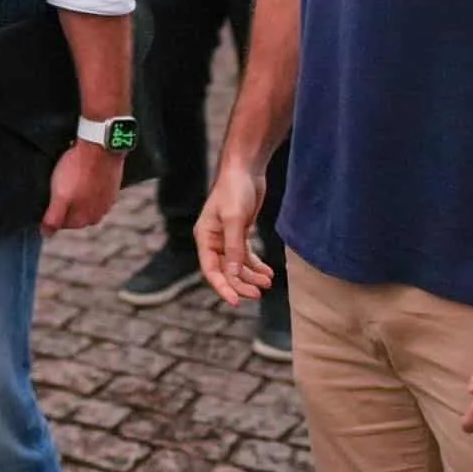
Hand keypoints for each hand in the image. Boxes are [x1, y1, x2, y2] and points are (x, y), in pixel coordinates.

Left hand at [42, 142, 124, 234]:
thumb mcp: (61, 196)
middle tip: (58, 183)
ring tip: (71, 176)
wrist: (101, 146)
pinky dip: (88, 183)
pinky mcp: (112, 185)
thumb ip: (53, 218)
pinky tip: (83, 172)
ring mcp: (107, 200)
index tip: (49, 194)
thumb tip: (45, 234)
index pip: (62, 223)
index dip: (52, 209)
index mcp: (85, 220)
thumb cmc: (78, 170)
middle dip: (66, 202)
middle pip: (75, 213)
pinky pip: (96, 189)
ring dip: (78, 192)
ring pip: (85, 200)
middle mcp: (98, 214)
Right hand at [195, 160, 273, 305]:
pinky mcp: (240, 233)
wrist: (245, 168)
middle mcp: (213, 240)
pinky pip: (245, 256)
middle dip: (241, 284)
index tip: (237, 303)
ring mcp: (226, 237)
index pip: (210, 270)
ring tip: (268, 282)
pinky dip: (256, 266)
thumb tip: (232, 274)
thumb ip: (233, 248)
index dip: (223, 288)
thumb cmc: (235, 190)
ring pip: (237, 266)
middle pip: (225, 271)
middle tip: (259, 293)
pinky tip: (268, 273)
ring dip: (251, 276)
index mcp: (205, 236)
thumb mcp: (234, 219)